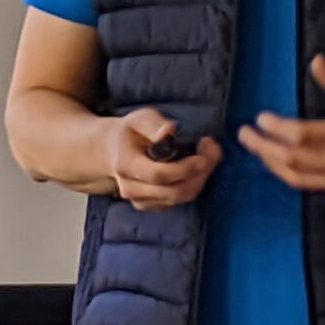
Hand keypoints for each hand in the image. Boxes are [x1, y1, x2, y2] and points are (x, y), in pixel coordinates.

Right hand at [108, 108, 222, 210]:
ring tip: (208, 156)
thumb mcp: (138, 119)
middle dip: (200, 173)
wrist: (111, 151)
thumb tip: (168, 131)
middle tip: (213, 150)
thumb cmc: (129, 132)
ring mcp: (140, 201)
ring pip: (179, 198)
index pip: (158, 175)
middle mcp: (130, 189)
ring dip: (200, 179)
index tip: (204, 152)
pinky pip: (178, 201)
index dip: (185, 168)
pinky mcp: (150, 206)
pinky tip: (196, 168)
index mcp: (126, 166)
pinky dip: (193, 185)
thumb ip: (153, 124)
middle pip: (174, 191)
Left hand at [239, 56, 324, 202]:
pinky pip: (316, 184)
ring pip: (298, 178)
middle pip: (291, 160)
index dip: (275, 128)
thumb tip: (315, 62)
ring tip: (258, 150)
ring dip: (273, 164)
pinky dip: (298, 173)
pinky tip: (287, 161)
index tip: (260, 118)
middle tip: (244, 135)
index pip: (300, 135)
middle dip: (262, 148)